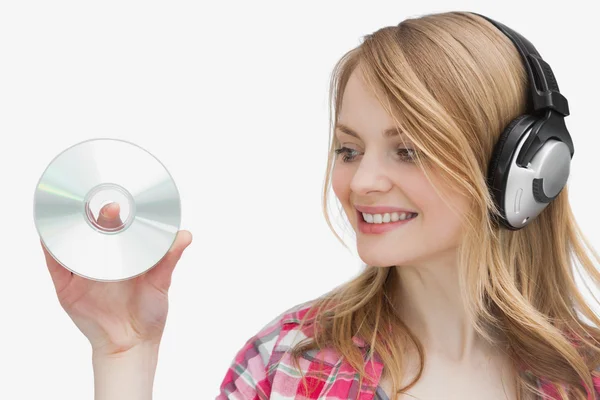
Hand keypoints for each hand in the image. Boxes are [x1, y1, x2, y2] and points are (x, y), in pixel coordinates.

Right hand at [41, 202, 192, 356]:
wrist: (132, 344)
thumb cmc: (149, 312)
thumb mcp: (160, 282)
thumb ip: (169, 258)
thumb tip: (185, 235)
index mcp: (121, 256)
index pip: (112, 228)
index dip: (113, 211)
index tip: (118, 197)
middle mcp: (100, 260)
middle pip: (90, 232)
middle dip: (93, 215)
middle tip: (106, 206)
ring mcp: (82, 273)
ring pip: (69, 244)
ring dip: (68, 227)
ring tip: (72, 211)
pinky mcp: (68, 289)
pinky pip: (56, 266)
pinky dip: (49, 249)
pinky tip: (47, 235)